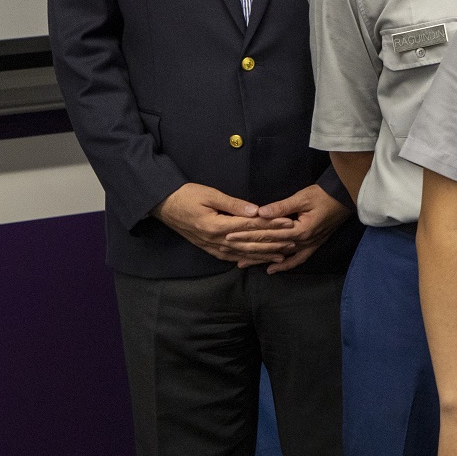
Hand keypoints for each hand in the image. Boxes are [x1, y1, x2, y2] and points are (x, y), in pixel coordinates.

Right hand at [154, 183, 284, 265]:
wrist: (163, 205)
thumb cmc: (186, 196)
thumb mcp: (210, 195)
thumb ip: (234, 204)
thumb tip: (256, 211)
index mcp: (217, 226)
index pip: (251, 226)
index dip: (271, 225)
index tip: (289, 222)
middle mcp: (215, 240)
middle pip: (250, 243)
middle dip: (273, 243)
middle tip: (293, 242)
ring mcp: (212, 246)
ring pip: (242, 253)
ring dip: (263, 254)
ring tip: (283, 254)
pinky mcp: (209, 248)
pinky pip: (231, 256)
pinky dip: (247, 259)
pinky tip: (258, 260)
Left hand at [224, 183, 351, 272]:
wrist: (345, 198)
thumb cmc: (324, 195)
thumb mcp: (302, 197)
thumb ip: (281, 206)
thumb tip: (260, 212)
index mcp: (300, 230)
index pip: (268, 235)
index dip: (248, 235)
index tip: (229, 236)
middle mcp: (303, 242)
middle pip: (271, 247)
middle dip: (248, 248)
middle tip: (228, 250)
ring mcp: (309, 245)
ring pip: (281, 256)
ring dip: (262, 259)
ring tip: (243, 263)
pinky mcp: (313, 244)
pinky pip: (298, 258)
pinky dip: (285, 264)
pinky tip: (272, 268)